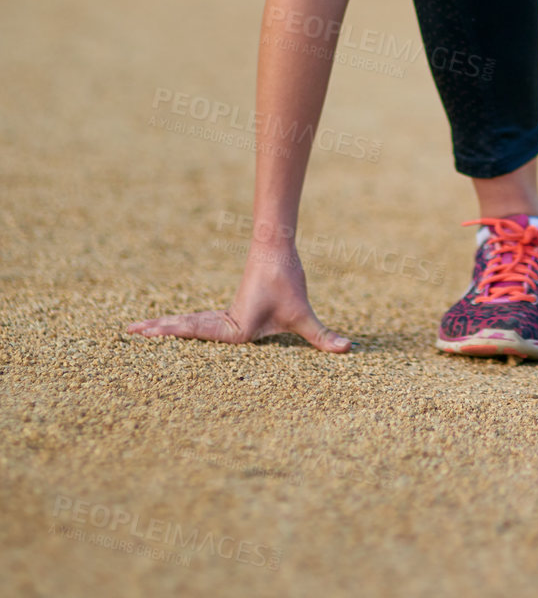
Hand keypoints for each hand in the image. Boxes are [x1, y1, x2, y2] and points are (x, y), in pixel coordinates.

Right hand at [128, 253, 349, 352]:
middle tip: (128, 333)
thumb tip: (349, 350)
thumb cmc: (287, 280)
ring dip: (164, 327)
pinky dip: (180, 325)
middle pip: (186, 327)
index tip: (150, 333)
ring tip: (136, 330)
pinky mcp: (229, 311)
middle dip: (158, 332)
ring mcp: (224, 315)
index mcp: (235, 326)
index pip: (199, 333)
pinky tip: (169, 329)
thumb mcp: (303, 314)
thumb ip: (322, 336)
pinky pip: (198, 321)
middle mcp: (224, 321)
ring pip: (189, 322)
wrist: (276, 248)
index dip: (174, 334)